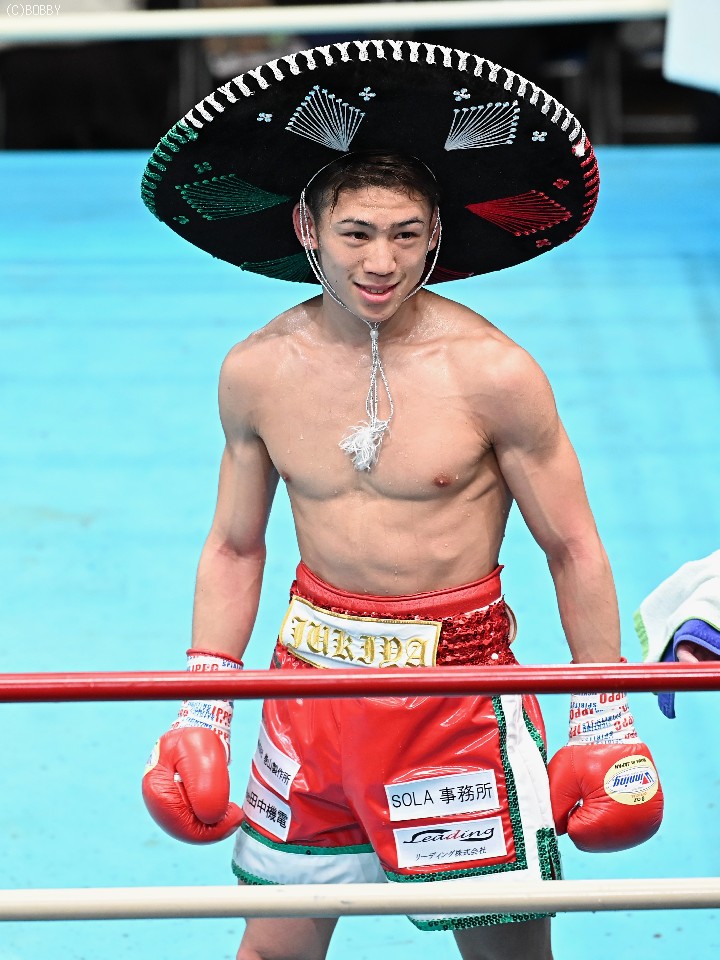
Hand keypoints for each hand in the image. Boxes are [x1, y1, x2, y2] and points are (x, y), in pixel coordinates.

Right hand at [142, 649, 243, 843]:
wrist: (195, 729)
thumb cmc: (197, 738)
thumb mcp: (203, 754)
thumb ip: (205, 786)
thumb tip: (211, 817)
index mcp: (157, 790)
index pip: (185, 826)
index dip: (213, 828)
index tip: (236, 814)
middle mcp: (156, 801)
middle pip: (188, 831)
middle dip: (216, 827)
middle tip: (238, 814)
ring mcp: (166, 803)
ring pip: (194, 828)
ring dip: (215, 823)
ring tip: (232, 810)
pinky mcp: (177, 803)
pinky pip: (196, 820)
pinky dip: (212, 817)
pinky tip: (223, 807)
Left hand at [548, 690, 662, 851]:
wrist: (614, 733)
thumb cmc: (586, 753)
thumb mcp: (560, 780)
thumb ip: (555, 811)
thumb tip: (558, 833)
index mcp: (612, 819)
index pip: (578, 836)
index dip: (571, 815)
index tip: (577, 793)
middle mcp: (637, 827)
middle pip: (597, 841)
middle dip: (586, 819)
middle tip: (589, 791)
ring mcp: (648, 824)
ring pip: (611, 837)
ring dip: (602, 821)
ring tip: (602, 792)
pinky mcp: (653, 819)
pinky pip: (626, 830)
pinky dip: (615, 819)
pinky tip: (612, 797)